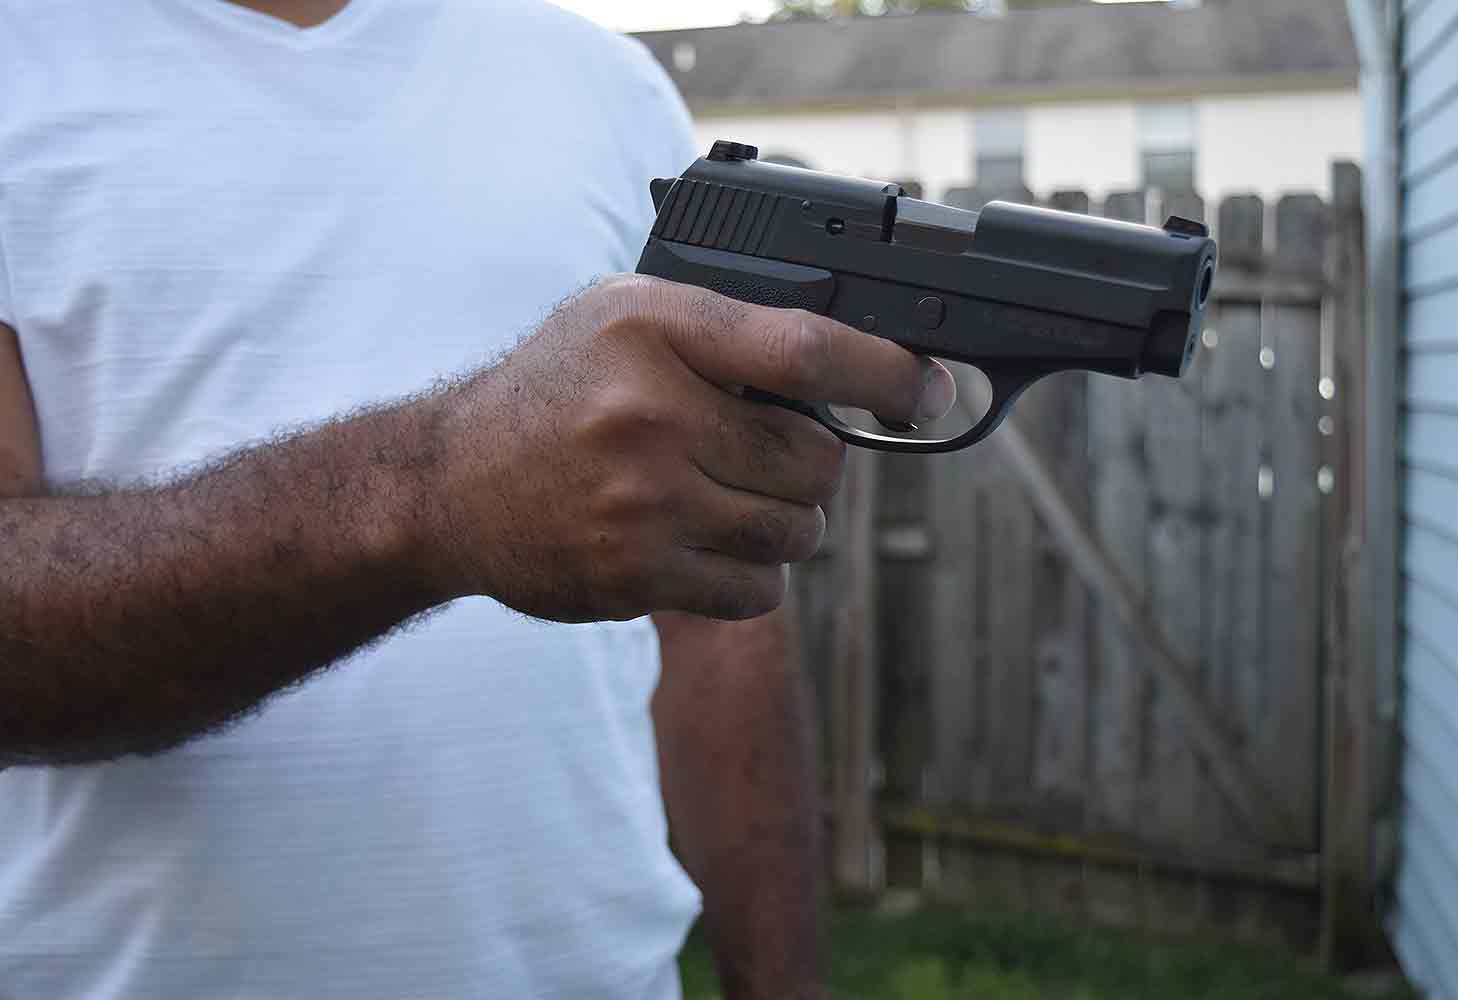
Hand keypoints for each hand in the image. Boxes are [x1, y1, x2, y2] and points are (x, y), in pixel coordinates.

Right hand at [429, 276, 954, 622]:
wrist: (449, 484)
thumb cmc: (554, 391)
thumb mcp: (625, 319)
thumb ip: (725, 328)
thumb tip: (851, 363)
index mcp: (652, 330)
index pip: (806, 350)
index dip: (887, 373)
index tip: (926, 391)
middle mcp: (648, 415)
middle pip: (814, 459)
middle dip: (813, 463)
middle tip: (772, 454)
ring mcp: (641, 504)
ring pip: (795, 531)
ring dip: (787, 522)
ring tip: (730, 498)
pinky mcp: (636, 577)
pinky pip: (757, 590)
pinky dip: (753, 573)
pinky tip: (706, 543)